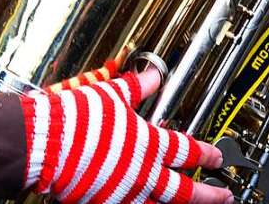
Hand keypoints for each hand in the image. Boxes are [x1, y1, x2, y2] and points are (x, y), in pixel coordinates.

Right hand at [22, 68, 231, 203]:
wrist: (45, 142)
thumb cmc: (74, 119)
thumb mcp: (108, 95)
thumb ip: (135, 88)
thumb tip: (152, 76)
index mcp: (145, 143)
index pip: (185, 150)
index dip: (206, 153)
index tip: (217, 157)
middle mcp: (141, 172)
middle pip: (184, 190)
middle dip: (209, 194)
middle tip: (223, 194)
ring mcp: (124, 193)